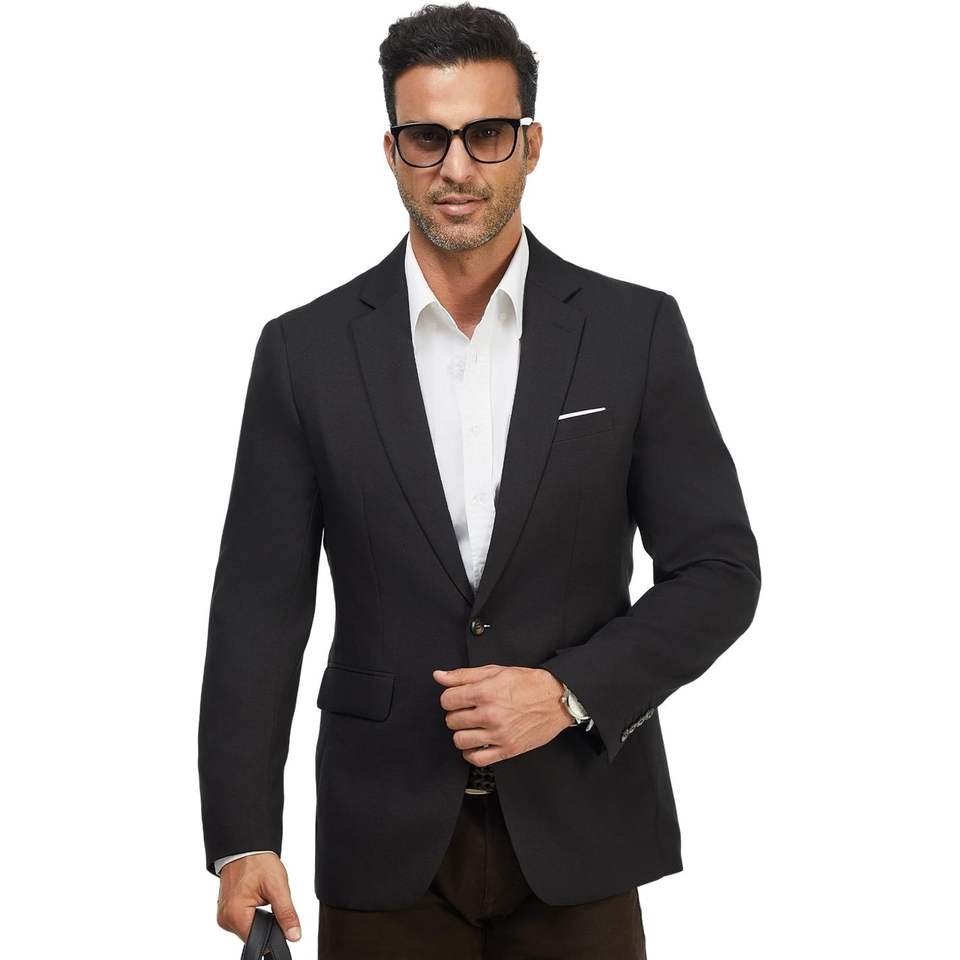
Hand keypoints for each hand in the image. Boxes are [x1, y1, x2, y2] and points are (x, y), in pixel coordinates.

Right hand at [216, 852, 301, 944]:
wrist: (246, 847)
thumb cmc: (258, 861)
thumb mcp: (278, 887)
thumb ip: (286, 914)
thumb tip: (294, 935)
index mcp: (235, 915)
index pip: (257, 940)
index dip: (272, 932)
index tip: (277, 916)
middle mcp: (225, 918)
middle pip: (252, 935)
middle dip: (265, 921)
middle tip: (268, 899)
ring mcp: (223, 915)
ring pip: (248, 928)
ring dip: (258, 916)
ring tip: (261, 896)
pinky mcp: (226, 910)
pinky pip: (242, 919)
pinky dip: (251, 912)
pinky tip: (254, 897)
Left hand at [432, 664, 571, 765]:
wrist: (556, 700)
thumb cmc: (529, 684)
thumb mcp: (496, 671)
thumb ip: (464, 675)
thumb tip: (439, 676)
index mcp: (486, 692)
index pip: (447, 700)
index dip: (450, 698)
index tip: (457, 698)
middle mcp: (491, 714)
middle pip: (452, 720)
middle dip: (456, 714)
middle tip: (468, 710)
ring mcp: (499, 734)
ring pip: (460, 740)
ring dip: (462, 733)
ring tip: (472, 726)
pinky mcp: (507, 750)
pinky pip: (476, 759)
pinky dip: (471, 752)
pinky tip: (476, 742)